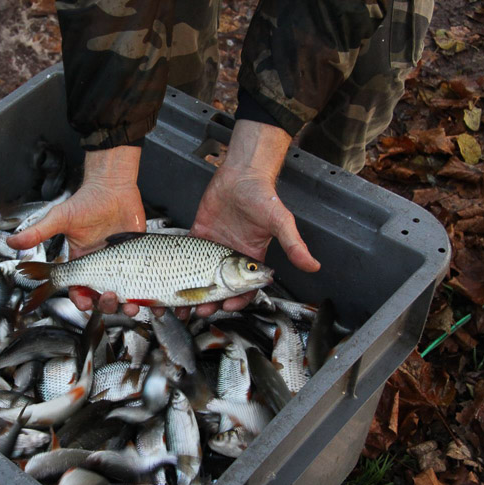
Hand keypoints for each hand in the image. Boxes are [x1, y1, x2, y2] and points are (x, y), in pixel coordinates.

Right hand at [7, 146, 146, 315]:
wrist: (115, 186)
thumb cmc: (87, 200)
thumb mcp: (60, 218)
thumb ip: (38, 232)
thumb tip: (11, 242)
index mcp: (81, 262)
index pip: (78, 290)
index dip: (81, 301)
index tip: (85, 303)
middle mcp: (102, 267)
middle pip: (103, 298)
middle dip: (106, 305)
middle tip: (111, 298)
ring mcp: (122, 265)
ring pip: (125, 296)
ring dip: (127, 307)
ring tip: (132, 304)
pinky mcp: (140, 261)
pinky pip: (145, 284)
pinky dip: (149, 298)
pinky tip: (152, 301)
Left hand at [187, 120, 319, 317]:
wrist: (242, 174)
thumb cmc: (263, 195)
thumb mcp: (280, 222)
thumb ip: (294, 245)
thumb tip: (313, 265)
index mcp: (251, 258)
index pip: (245, 289)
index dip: (237, 301)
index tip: (227, 307)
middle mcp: (231, 258)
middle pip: (219, 288)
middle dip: (209, 303)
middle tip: (200, 311)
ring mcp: (213, 248)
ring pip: (200, 278)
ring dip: (191, 294)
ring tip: (181, 306)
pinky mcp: (199, 236)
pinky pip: (187, 257)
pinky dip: (178, 270)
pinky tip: (170, 281)